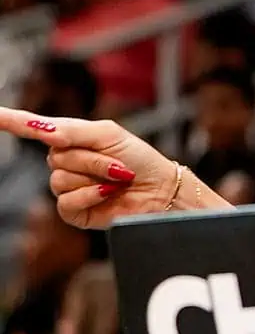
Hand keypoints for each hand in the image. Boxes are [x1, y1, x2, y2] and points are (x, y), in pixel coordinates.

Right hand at [0, 105, 184, 227]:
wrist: (161, 190)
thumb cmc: (140, 159)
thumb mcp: (107, 134)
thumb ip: (73, 131)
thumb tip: (45, 132)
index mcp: (69, 138)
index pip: (32, 128)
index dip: (10, 121)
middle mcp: (64, 162)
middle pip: (55, 156)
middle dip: (91, 159)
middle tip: (117, 164)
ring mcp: (68, 187)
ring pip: (60, 179)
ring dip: (94, 177)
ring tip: (117, 179)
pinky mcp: (74, 212)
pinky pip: (66, 202)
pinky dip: (90, 197)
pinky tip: (108, 195)